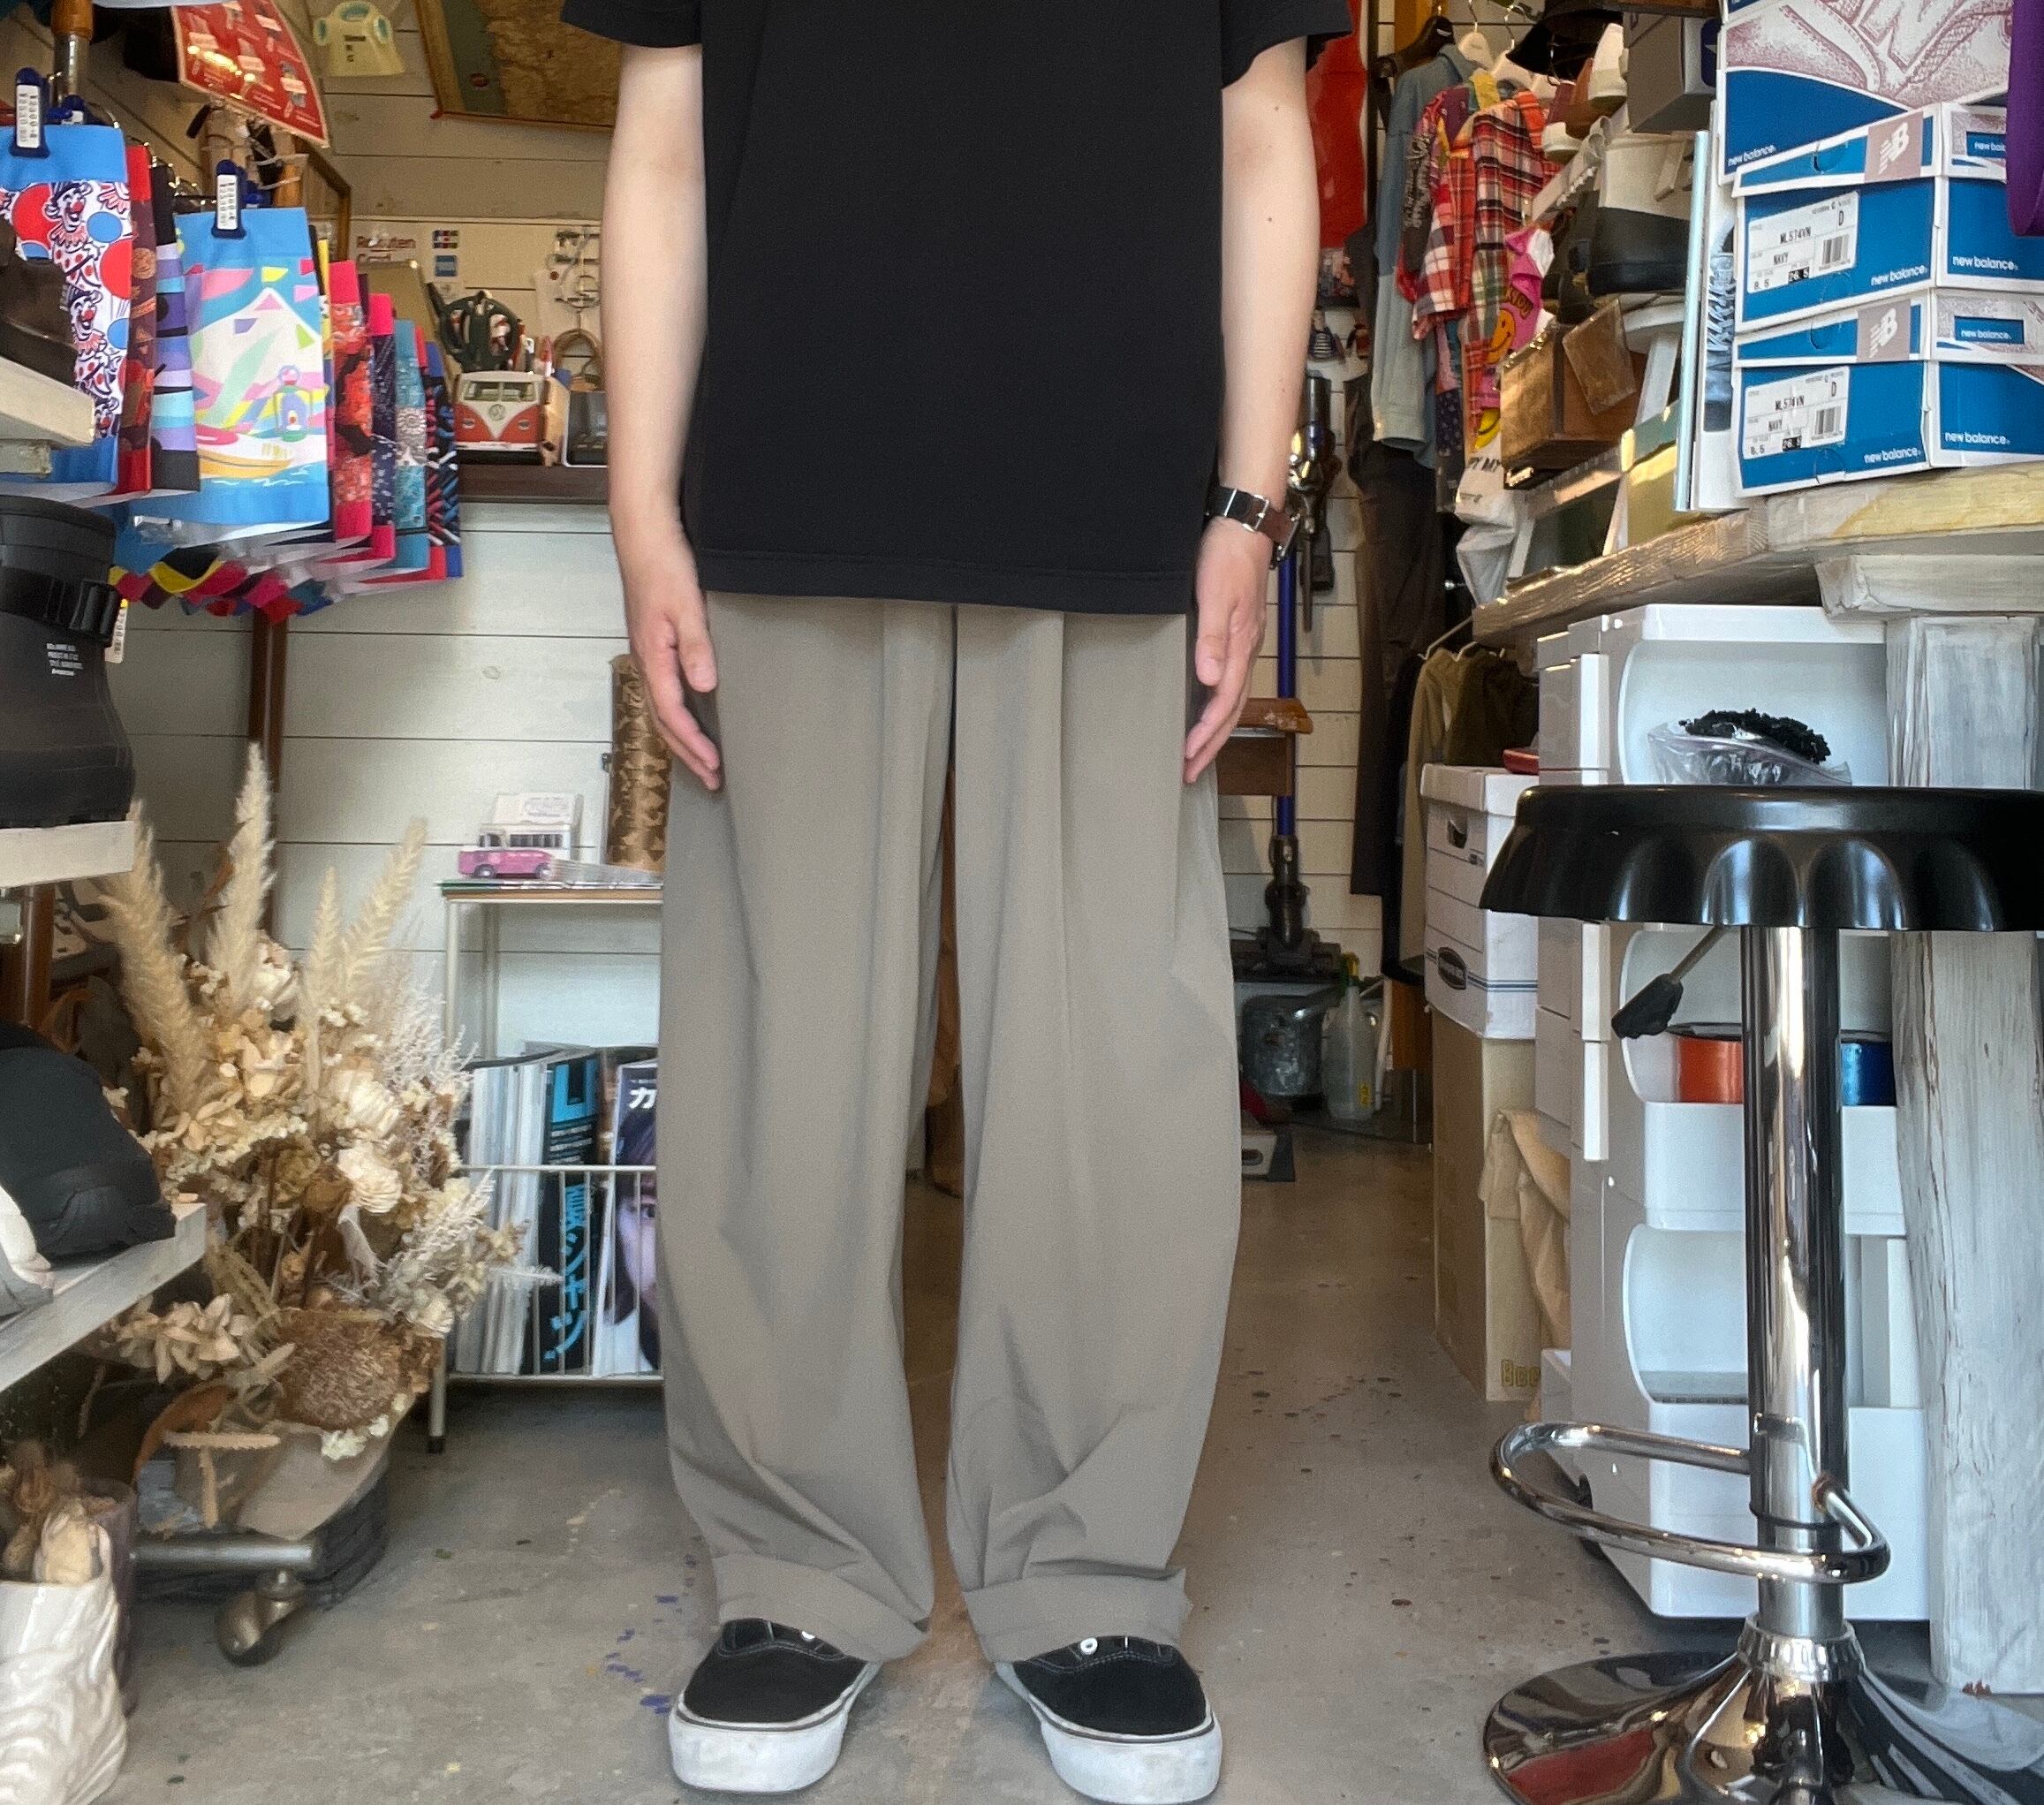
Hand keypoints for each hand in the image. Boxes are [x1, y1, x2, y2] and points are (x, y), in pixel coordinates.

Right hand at [616, 514, 720, 790]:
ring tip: (702, 760)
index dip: (693, 744)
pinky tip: (689, 719)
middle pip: (663, 721)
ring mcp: (647, 654)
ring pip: (661, 709)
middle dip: (687, 753)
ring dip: (681, 738)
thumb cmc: (663, 565)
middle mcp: (646, 661)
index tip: (714, 767)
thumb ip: (695, 646)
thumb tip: (704, 687)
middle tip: (711, 779)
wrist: (643, 535)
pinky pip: (662, 692)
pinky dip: (676, 715)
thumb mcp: (686, 604)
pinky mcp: (652, 645)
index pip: (672, 714)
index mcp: (653, 657)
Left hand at [1183, 518, 1270, 783]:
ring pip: (1232, 699)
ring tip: (1197, 753)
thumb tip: (1209, 680)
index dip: (1207, 733)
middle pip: (1231, 710)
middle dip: (1212, 745)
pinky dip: (1218, 706)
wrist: (1244, 525)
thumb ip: (1211, 639)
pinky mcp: (1238, 635)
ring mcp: (1245, 644)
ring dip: (1215, 730)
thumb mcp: (1215, 596)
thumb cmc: (1228, 557)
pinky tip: (1206, 709)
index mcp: (1241, 647)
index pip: (1224, 703)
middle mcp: (1246, 651)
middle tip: (1190, 772)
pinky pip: (1230, 682)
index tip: (1188, 757)